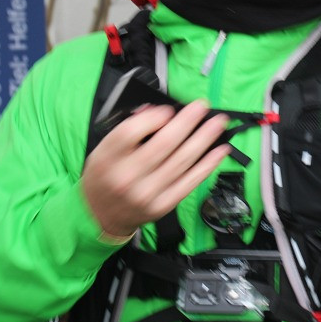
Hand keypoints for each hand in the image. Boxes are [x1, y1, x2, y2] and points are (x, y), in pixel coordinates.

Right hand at [81, 100, 229, 242]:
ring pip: (182, 161)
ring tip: (218, 124)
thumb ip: (127, 129)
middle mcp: (126, 177)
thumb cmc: (105, 175)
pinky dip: (208, 164)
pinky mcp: (163, 205)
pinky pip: (191, 182)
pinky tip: (220, 151)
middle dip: (188, 122)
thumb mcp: (105, 149)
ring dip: (204, 139)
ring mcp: (147, 193)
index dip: (154, 117)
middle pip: (164, 144)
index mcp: (107, 158)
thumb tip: (158, 112)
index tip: (168, 109)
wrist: (100, 214)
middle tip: (203, 107)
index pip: (131, 132)